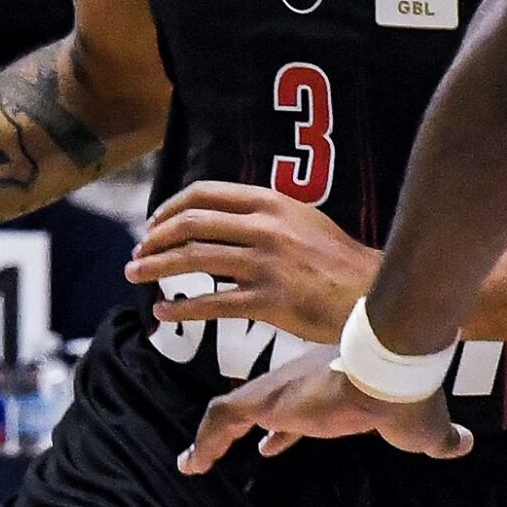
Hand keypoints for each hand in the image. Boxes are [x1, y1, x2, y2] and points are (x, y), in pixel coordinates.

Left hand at [127, 180, 377, 344]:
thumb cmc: (338, 259)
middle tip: (137, 252)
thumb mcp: (303, 219)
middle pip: (191, 224)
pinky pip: (212, 303)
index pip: (204, 194)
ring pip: (194, 260)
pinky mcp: (266, 300)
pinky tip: (163, 312)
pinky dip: (181, 308)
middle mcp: (263, 227)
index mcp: (270, 202)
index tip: (153, 223)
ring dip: (156, 267)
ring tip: (136, 275)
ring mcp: (263, 264)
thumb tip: (225, 216)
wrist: (370, 294)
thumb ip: (265, 214)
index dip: (170, 208)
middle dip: (155, 238)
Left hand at [178, 345, 471, 473]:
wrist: (395, 374)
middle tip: (227, 449)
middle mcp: (301, 381)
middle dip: (249, 428)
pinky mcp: (268, 399)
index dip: (285, 429)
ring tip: (193, 463)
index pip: (302, 408)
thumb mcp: (427, 427)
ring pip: (235, 409)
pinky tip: (192, 465)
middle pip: (266, 405)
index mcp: (332, 386)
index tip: (271, 443)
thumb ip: (442, 437)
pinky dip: (203, 442)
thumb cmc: (411, 398)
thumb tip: (466, 444)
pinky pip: (221, 419)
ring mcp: (282, 388)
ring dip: (212, 437)